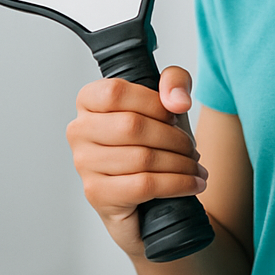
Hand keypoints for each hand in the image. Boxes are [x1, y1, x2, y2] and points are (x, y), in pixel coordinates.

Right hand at [66, 66, 208, 258]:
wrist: (145, 193)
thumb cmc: (152, 139)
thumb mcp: (166, 100)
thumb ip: (175, 81)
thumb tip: (179, 101)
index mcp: (89, 100)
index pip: (116, 92)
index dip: (153, 103)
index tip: (175, 115)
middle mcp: (79, 130)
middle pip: (132, 126)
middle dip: (174, 138)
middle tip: (191, 148)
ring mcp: (84, 163)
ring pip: (141, 158)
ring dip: (180, 163)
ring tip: (194, 167)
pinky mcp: (97, 193)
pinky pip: (143, 185)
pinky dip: (177, 184)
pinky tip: (192, 184)